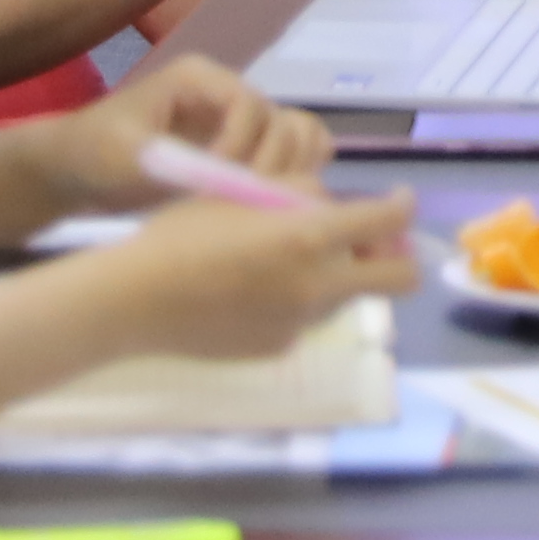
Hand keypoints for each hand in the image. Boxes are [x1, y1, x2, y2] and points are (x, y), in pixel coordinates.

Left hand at [35, 52, 334, 209]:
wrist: (75, 169)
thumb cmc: (92, 153)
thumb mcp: (122, 155)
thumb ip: (173, 163)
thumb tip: (224, 180)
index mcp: (199, 79)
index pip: (249, 103)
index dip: (241, 144)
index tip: (216, 182)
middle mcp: (228, 94)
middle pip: (283, 119)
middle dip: (270, 164)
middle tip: (242, 204)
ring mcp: (241, 122)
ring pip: (300, 134)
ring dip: (292, 171)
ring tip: (261, 206)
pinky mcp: (246, 149)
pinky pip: (295, 153)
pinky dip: (297, 175)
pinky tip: (269, 205)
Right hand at [90, 192, 416, 360]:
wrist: (135, 301)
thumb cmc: (183, 234)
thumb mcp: (245, 191)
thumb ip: (302, 196)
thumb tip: (336, 208)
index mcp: (310, 238)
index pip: (389, 222)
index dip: (403, 205)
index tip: (398, 199)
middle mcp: (318, 286)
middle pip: (398, 279)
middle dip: (395, 255)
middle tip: (369, 240)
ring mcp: (301, 324)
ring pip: (348, 296)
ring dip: (338, 275)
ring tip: (287, 260)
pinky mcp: (279, 348)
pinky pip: (307, 318)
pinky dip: (297, 300)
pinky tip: (252, 292)